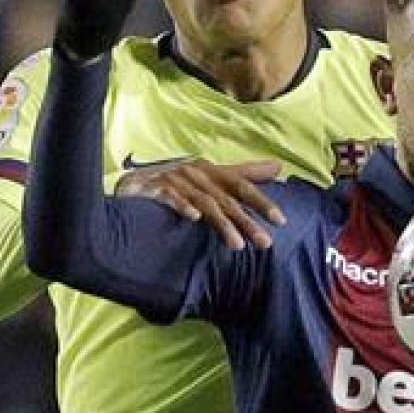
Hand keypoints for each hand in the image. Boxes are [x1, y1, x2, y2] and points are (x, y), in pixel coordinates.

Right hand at [117, 158, 287, 249]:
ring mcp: (176, 180)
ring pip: (204, 203)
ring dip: (222, 224)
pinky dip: (183, 206)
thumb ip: (244, 174)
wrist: (132, 183)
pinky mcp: (155, 189)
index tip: (281, 221)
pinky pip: (171, 198)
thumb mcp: (212, 176)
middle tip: (265, 243)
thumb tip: (278, 167)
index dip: (262, 202)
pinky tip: (193, 219)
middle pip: (227, 199)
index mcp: (211, 171)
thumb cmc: (178, 181)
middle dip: (247, 221)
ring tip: (237, 246)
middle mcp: (196, 173)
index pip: (242, 185)